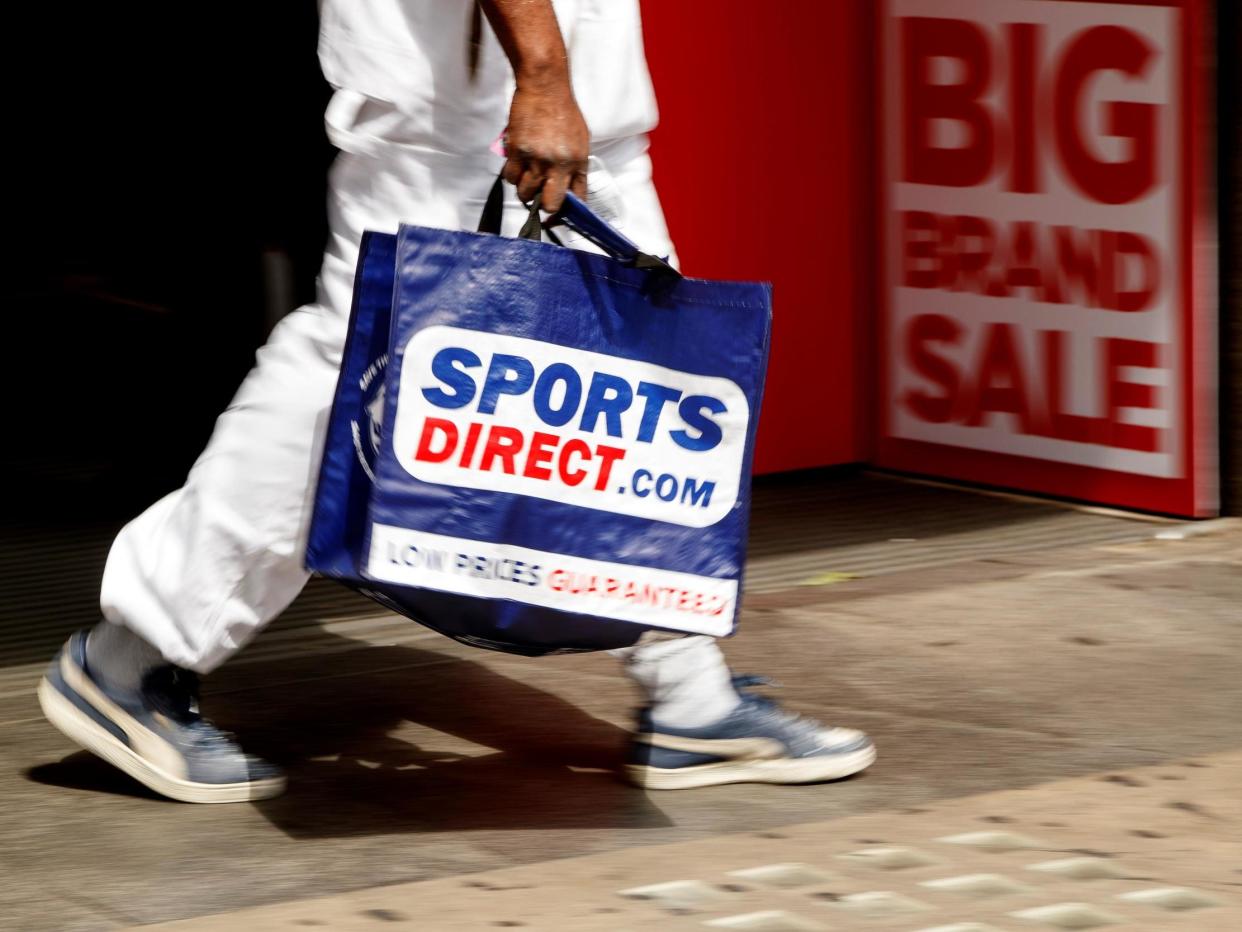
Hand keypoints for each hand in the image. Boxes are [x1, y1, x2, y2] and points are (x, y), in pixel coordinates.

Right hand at [502, 77, 588, 212]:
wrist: (545, 86)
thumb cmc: (563, 111)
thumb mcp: (581, 140)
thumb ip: (576, 166)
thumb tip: (571, 189)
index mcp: (578, 161)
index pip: (577, 199)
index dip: (567, 213)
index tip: (558, 218)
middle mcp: (559, 164)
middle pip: (550, 204)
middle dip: (544, 207)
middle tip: (540, 199)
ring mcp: (537, 158)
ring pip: (526, 194)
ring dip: (526, 190)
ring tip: (528, 176)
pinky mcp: (517, 151)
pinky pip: (511, 178)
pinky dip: (513, 176)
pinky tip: (517, 165)